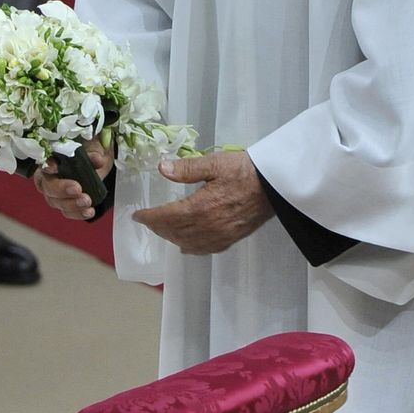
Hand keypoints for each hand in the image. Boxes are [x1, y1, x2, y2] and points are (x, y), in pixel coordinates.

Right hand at [35, 139, 114, 220]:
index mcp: (51, 160)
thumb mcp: (92, 148)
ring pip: (57, 202)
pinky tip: (88, 211)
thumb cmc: (88, 154)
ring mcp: (55, 194)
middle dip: (62, 190)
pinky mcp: (65, 205)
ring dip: (72, 204)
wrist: (96, 165)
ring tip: (87, 201)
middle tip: (77, 189)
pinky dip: (78, 213)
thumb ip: (94, 152)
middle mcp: (49, 178)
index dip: (48, 166)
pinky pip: (68, 212)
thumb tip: (98, 160)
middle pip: (48, 187)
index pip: (44, 163)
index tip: (54, 167)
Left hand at [130, 151, 272, 253]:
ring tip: (162, 229)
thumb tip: (162, 168)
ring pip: (187, 243)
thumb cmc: (245, 170)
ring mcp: (220, 235)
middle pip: (174, 232)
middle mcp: (208, 226)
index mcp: (200, 207)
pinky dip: (191, 247)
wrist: (276, 185)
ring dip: (171, 237)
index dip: (149, 218)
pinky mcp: (231, 239)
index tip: (137, 216)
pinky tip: (186, 245)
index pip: (166, 217)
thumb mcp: (215, 163)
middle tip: (147, 220)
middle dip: (157, 227)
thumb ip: (187, 168)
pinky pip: (205, 249)